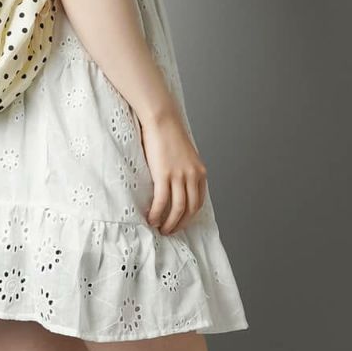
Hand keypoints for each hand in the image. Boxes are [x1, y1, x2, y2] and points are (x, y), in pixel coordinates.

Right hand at [137, 106, 207, 233]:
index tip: (180, 223)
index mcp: (200, 172)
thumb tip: (175, 185)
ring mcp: (180, 176)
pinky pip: (162, 201)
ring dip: (169, 223)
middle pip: (190, 209)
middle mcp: (193, 176)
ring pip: (178, 209)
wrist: (162, 119)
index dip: (189, 216)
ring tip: (160, 229)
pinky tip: (151, 218)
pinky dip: (157, 213)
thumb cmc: (169, 134)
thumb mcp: (184, 155)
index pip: (198, 202)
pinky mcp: (165, 175)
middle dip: (180, 224)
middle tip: (169, 231)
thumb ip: (184, 171)